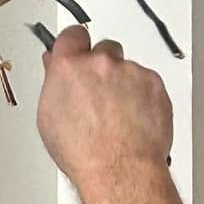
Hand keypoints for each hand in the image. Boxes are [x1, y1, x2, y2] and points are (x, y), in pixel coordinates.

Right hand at [36, 26, 173, 190]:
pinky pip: (147, 83)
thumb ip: (55, 84)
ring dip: (124, 85)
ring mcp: (130, 71)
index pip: (72, 35)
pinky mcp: (154, 83)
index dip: (75, 43)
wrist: (119, 168)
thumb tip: (56, 71)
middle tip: (100, 94)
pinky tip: (134, 119)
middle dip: (102, 67)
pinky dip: (143, 97)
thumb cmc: (84, 151)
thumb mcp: (49, 118)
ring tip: (118, 116)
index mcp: (69, 67)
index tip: (77, 48)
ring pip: (128, 69)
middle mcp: (100, 63)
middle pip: (103, 50)